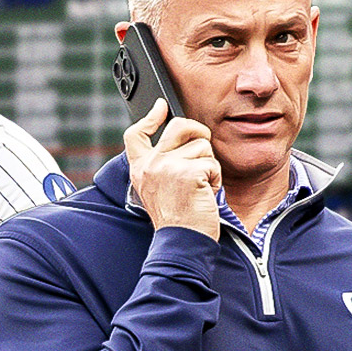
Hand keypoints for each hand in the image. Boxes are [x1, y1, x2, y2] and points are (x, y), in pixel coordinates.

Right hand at [125, 98, 221, 240]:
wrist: (181, 243)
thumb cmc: (175, 219)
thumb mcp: (156, 189)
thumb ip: (160, 165)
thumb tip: (178, 140)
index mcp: (140, 168)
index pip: (135, 134)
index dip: (150, 117)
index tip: (161, 107)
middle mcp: (151, 164)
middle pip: (179, 127)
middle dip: (198, 133)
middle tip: (202, 152)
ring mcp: (169, 167)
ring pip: (202, 147)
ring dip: (208, 167)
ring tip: (200, 188)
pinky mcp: (189, 173)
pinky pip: (213, 164)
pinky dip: (216, 180)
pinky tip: (205, 194)